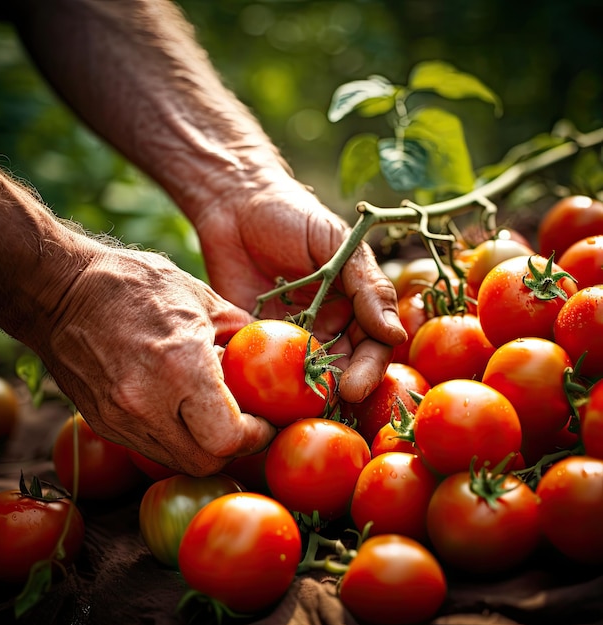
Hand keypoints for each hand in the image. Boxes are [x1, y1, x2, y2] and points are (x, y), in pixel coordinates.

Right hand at [41, 244, 276, 475]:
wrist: (60, 291)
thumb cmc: (132, 285)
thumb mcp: (199, 296)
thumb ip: (238, 330)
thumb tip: (261, 349)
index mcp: (181, 367)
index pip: (229, 438)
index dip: (256, 436)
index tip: (264, 421)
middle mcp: (148, 403)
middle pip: (206, 462)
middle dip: (234, 448)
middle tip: (244, 423)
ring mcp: (120, 418)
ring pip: (177, 461)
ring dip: (202, 446)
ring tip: (211, 414)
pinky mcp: (103, 422)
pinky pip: (150, 447)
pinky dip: (173, 437)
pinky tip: (178, 408)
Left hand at [195, 179, 406, 402]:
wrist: (235, 204)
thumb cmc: (293, 215)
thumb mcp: (339, 244)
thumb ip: (368, 286)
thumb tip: (396, 334)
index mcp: (354, 306)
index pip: (372, 347)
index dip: (368, 370)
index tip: (353, 388)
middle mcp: (327, 326)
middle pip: (342, 369)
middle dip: (338, 392)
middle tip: (326, 409)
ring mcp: (290, 336)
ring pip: (305, 377)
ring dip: (304, 396)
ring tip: (295, 414)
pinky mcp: (255, 340)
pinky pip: (263, 369)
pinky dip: (264, 386)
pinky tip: (260, 400)